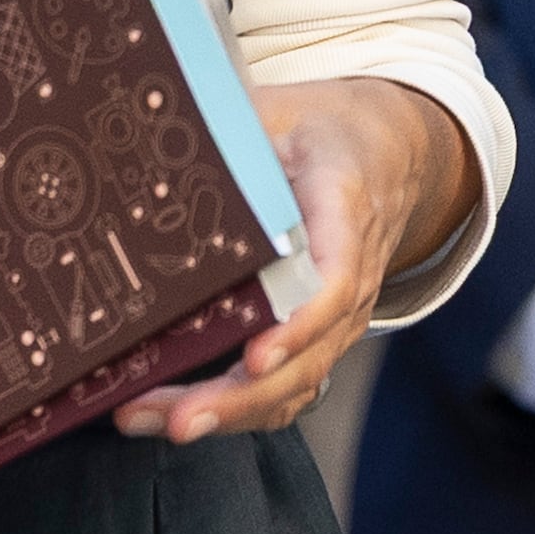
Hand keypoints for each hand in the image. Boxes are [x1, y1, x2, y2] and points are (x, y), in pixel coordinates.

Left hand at [109, 77, 480, 445]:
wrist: (388, 154)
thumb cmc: (323, 131)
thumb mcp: (281, 111)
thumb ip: (228, 127)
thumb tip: (146, 129)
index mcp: (343, 209)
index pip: (332, 281)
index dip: (297, 325)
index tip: (254, 356)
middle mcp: (352, 276)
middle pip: (308, 354)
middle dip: (241, 396)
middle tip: (178, 419)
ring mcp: (342, 316)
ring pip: (296, 383)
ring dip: (228, 414)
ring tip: (152, 422)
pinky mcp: (322, 337)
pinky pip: (290, 389)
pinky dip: (240, 414)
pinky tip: (175, 418)